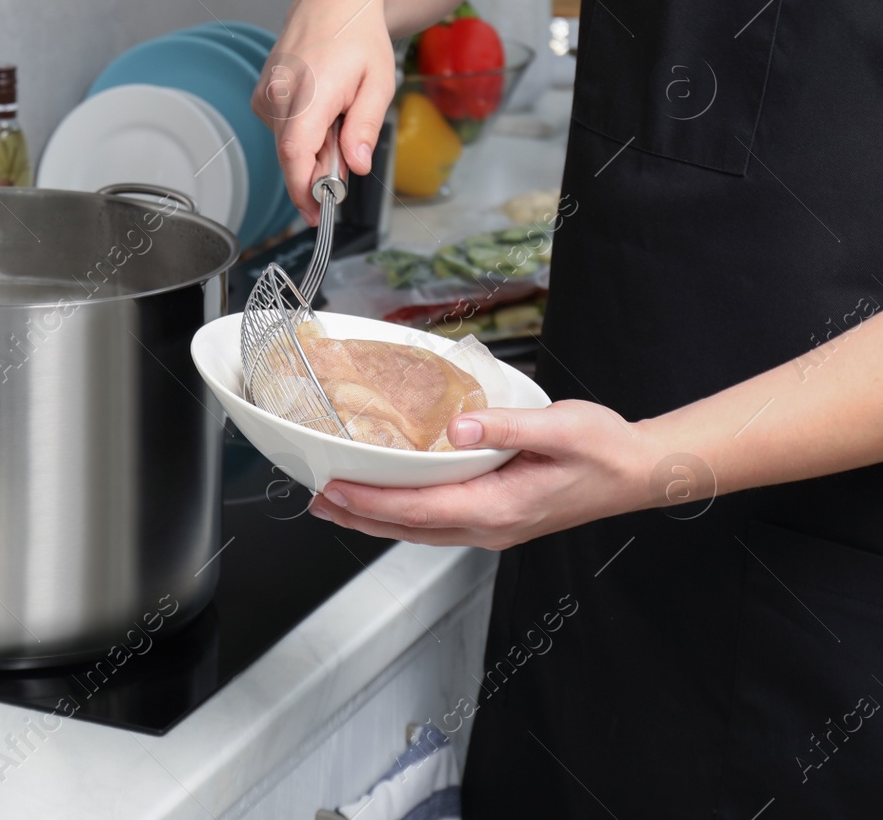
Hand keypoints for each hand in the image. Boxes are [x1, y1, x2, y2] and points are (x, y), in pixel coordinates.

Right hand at [251, 0, 395, 224]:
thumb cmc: (359, 37)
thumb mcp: (379, 83)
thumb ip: (365, 127)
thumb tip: (355, 166)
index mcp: (309, 92)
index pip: (295, 155)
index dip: (303, 190)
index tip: (316, 213)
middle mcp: (278, 94)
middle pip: (292, 156)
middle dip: (319, 170)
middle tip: (348, 153)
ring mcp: (265, 95)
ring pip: (287, 146)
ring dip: (313, 148)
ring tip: (338, 116)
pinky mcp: (262, 97)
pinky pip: (281, 132)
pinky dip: (303, 134)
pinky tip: (321, 111)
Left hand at [307, 401, 661, 549]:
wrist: (640, 472)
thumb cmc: (605, 449)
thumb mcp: (561, 426)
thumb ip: (507, 426)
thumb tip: (458, 427)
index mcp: (499, 508)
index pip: (418, 509)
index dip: (370, 499)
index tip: (333, 488)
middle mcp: (490, 526)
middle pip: (408, 527)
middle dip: (358, 513)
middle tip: (315, 500)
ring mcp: (493, 528)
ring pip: (420, 529)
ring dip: (376, 516)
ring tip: (336, 502)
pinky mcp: (497, 518)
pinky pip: (437, 522)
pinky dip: (404, 513)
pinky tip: (389, 499)